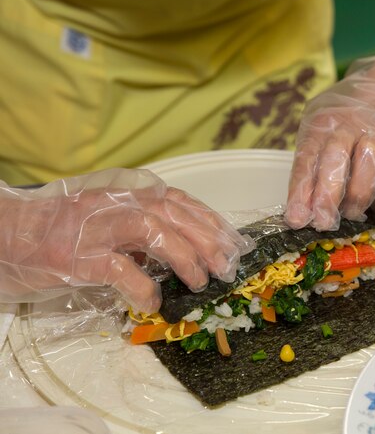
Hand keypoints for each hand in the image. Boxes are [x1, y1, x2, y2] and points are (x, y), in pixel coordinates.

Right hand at [0, 168, 253, 312]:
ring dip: (183, 257)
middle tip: (224, 268)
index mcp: (124, 194)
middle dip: (207, 241)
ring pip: (153, 233)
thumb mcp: (105, 219)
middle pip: (173, 215)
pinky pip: (119, 270)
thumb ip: (139, 227)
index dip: (210, 222)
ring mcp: (94, 228)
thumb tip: (181, 250)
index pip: (179, 202)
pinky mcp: (75, 257)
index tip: (231, 243)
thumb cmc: (57, 230)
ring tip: (197, 282)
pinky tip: (152, 301)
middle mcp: (113, 204)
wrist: (3, 234)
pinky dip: (142, 286)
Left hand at [285, 51, 374, 230]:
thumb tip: (302, 210)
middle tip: (323, 224)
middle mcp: (351, 128)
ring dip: (355, 205)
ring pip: (366, 182)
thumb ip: (312, 161)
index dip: (300, 193)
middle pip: (335, 166)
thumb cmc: (349, 118)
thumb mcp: (322, 126)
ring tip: (350, 212)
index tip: (296, 219)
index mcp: (323, 122)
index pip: (307, 160)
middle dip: (327, 201)